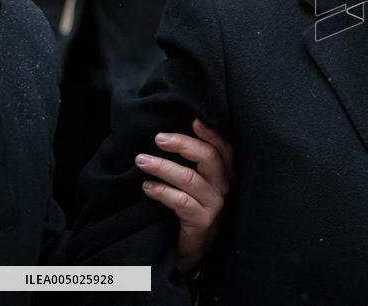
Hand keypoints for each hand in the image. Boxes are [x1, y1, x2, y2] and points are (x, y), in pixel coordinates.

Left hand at [135, 119, 234, 272]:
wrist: (192, 248)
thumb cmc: (191, 208)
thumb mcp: (196, 183)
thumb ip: (192, 162)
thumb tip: (168, 136)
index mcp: (225, 174)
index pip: (224, 148)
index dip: (211, 133)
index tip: (193, 120)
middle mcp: (224, 187)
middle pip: (209, 158)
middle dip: (183, 144)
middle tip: (158, 138)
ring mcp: (215, 205)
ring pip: (190, 179)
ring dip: (163, 167)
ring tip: (141, 161)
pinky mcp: (202, 222)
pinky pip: (181, 202)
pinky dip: (162, 192)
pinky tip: (147, 187)